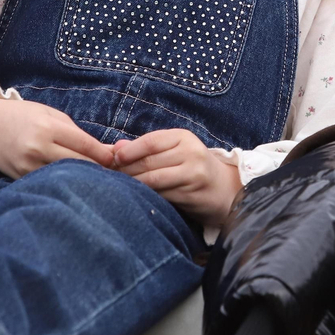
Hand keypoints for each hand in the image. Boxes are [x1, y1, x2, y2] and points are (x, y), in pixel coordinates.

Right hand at [0, 95, 114, 178]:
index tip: (119, 159)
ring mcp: (27, 166)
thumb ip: (75, 132)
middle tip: (116, 172)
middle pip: (80, 164)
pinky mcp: (20, 179)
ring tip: (99, 180)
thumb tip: (105, 150)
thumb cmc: (22, 116)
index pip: (85, 145)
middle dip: (99, 169)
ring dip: (84, 179)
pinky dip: (64, 183)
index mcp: (47, 128)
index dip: (105, 155)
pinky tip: (75, 184)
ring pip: (66, 178)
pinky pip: (49, 183)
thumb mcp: (50, 114)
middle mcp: (37, 148)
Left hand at [112, 129, 242, 226]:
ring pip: (153, 180)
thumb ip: (146, 148)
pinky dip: (146, 196)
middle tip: (110, 176)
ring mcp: (193, 174)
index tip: (112, 159)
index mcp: (183, 137)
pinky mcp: (191, 194)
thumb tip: (115, 148)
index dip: (129, 151)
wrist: (224, 189)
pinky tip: (136, 197)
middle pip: (149, 162)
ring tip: (119, 187)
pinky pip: (161, 195)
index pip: (150, 141)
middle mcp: (191, 153)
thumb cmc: (191, 167)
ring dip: (133, 184)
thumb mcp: (173, 150)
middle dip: (126, 170)